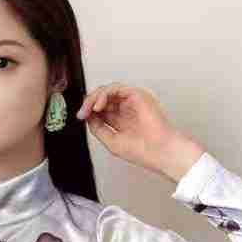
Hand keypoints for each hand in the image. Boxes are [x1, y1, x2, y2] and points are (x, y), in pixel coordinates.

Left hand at [77, 83, 203, 182]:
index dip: (88, 111)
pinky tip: (98, 106)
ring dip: (94, 98)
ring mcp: (132, 102)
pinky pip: (116, 89)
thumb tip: (87, 118)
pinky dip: (104, 95)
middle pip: (102, 98)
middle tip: (82, 113)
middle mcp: (126, 109)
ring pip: (107, 91)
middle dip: (88, 104)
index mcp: (121, 120)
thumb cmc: (144, 151)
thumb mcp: (111, 141)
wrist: (160, 152)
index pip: (100, 109)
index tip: (80, 117)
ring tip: (88, 109)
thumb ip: (98, 128)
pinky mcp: (137, 95)